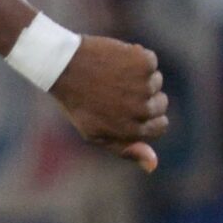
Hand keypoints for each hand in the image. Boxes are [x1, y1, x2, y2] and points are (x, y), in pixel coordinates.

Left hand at [48, 34, 168, 171]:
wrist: (61, 66)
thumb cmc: (77, 102)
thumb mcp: (96, 133)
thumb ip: (126, 149)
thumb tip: (154, 165)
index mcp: (130, 129)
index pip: (160, 126)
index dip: (147, 117)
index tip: (130, 108)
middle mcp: (141, 109)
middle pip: (161, 104)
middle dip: (144, 97)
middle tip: (114, 91)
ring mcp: (144, 85)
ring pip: (156, 81)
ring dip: (138, 77)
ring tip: (110, 76)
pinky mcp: (144, 63)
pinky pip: (150, 61)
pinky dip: (135, 58)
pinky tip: (114, 60)